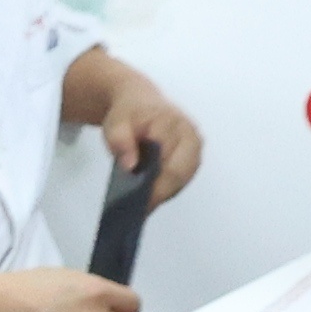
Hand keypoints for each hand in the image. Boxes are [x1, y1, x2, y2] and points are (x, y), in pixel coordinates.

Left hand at [95, 66, 204, 205]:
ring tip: (142, 206)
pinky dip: (167, 189)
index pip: (165, 160)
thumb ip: (120, 141)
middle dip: (159, 193)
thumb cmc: (128, 114)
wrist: (140, 102)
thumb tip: (130, 167)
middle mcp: (190, 134)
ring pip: (183, 180)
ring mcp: (195, 146)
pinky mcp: (194, 156)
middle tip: (139, 210)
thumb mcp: (115, 124)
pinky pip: (183, 179)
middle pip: (178, 174)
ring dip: (163, 193)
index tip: (136, 203)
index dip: (152, 185)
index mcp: (171, 122)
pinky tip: (150, 197)